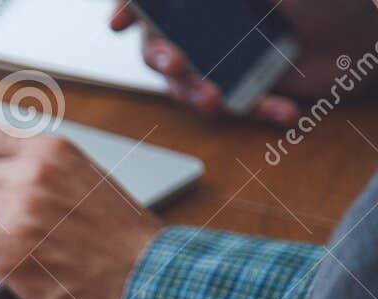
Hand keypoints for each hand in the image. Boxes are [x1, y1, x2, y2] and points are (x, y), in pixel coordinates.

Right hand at [111, 0, 377, 124]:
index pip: (157, 3)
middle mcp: (210, 26)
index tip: (120, 22)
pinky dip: (258, 111)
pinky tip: (283, 111)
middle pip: (161, 46)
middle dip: (162, 58)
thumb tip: (186, 0)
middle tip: (176, 63)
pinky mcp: (246, 89)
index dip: (131, 8)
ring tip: (215, 101)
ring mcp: (225, 59)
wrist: (368, 44)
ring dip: (196, 94)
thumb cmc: (329, 4)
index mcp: (210, 0)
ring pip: (189, 85)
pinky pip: (236, 106)